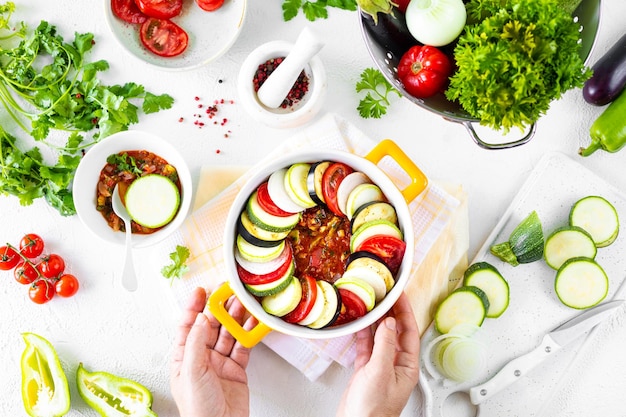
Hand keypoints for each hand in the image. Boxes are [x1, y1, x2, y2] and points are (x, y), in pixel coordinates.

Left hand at [170, 287, 255, 416]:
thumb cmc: (198, 409)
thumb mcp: (192, 371)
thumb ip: (197, 342)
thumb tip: (200, 318)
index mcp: (184, 358)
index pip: (188, 326)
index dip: (194, 307)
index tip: (201, 291)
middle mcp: (201, 358)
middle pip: (211, 326)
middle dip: (220, 309)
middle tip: (229, 293)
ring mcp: (220, 363)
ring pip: (228, 334)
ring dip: (236, 318)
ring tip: (243, 303)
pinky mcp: (236, 370)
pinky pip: (243, 347)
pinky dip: (248, 334)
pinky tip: (252, 324)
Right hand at [336, 292, 420, 416]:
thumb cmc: (374, 409)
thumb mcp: (380, 372)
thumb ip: (385, 345)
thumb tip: (389, 324)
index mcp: (407, 366)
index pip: (409, 331)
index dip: (405, 311)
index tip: (399, 295)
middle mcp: (396, 365)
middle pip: (396, 332)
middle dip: (392, 313)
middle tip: (386, 295)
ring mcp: (380, 367)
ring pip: (380, 338)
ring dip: (376, 322)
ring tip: (373, 304)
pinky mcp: (366, 371)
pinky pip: (366, 348)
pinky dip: (363, 335)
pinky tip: (360, 325)